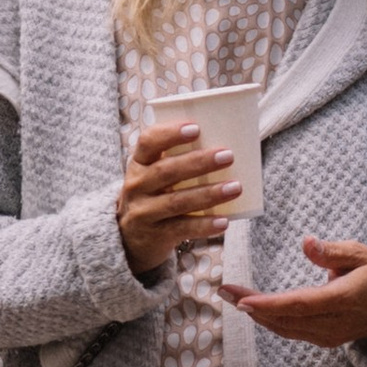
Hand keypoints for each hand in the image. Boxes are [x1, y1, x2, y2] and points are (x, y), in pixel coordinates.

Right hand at [117, 120, 239, 270]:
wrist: (131, 239)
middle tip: (227, 156)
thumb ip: (176, 161)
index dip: (170, 133)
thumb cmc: (153, 196)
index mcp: (138, 163)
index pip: (148, 142)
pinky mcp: (156, 235)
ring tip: (235, 188)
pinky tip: (223, 221)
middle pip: (167, 171)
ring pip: (177, 201)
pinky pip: (183, 228)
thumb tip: (220, 148)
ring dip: (209, 194)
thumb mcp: (153, 176)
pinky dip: (204, 225)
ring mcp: (144, 212)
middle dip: (199, 162)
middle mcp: (137, 186)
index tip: (196, 128)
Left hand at [219, 239, 366, 349]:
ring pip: (285, 329)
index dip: (268, 304)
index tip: (242, 299)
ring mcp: (328, 335)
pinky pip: (292, 331)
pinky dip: (271, 320)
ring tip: (231, 297)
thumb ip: (333, 251)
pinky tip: (254, 308)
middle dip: (251, 306)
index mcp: (342, 300)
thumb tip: (306, 243)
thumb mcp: (363, 253)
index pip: (298, 304)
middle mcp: (333, 323)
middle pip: (284, 319)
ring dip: (257, 314)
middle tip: (223, 290)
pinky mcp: (325, 339)